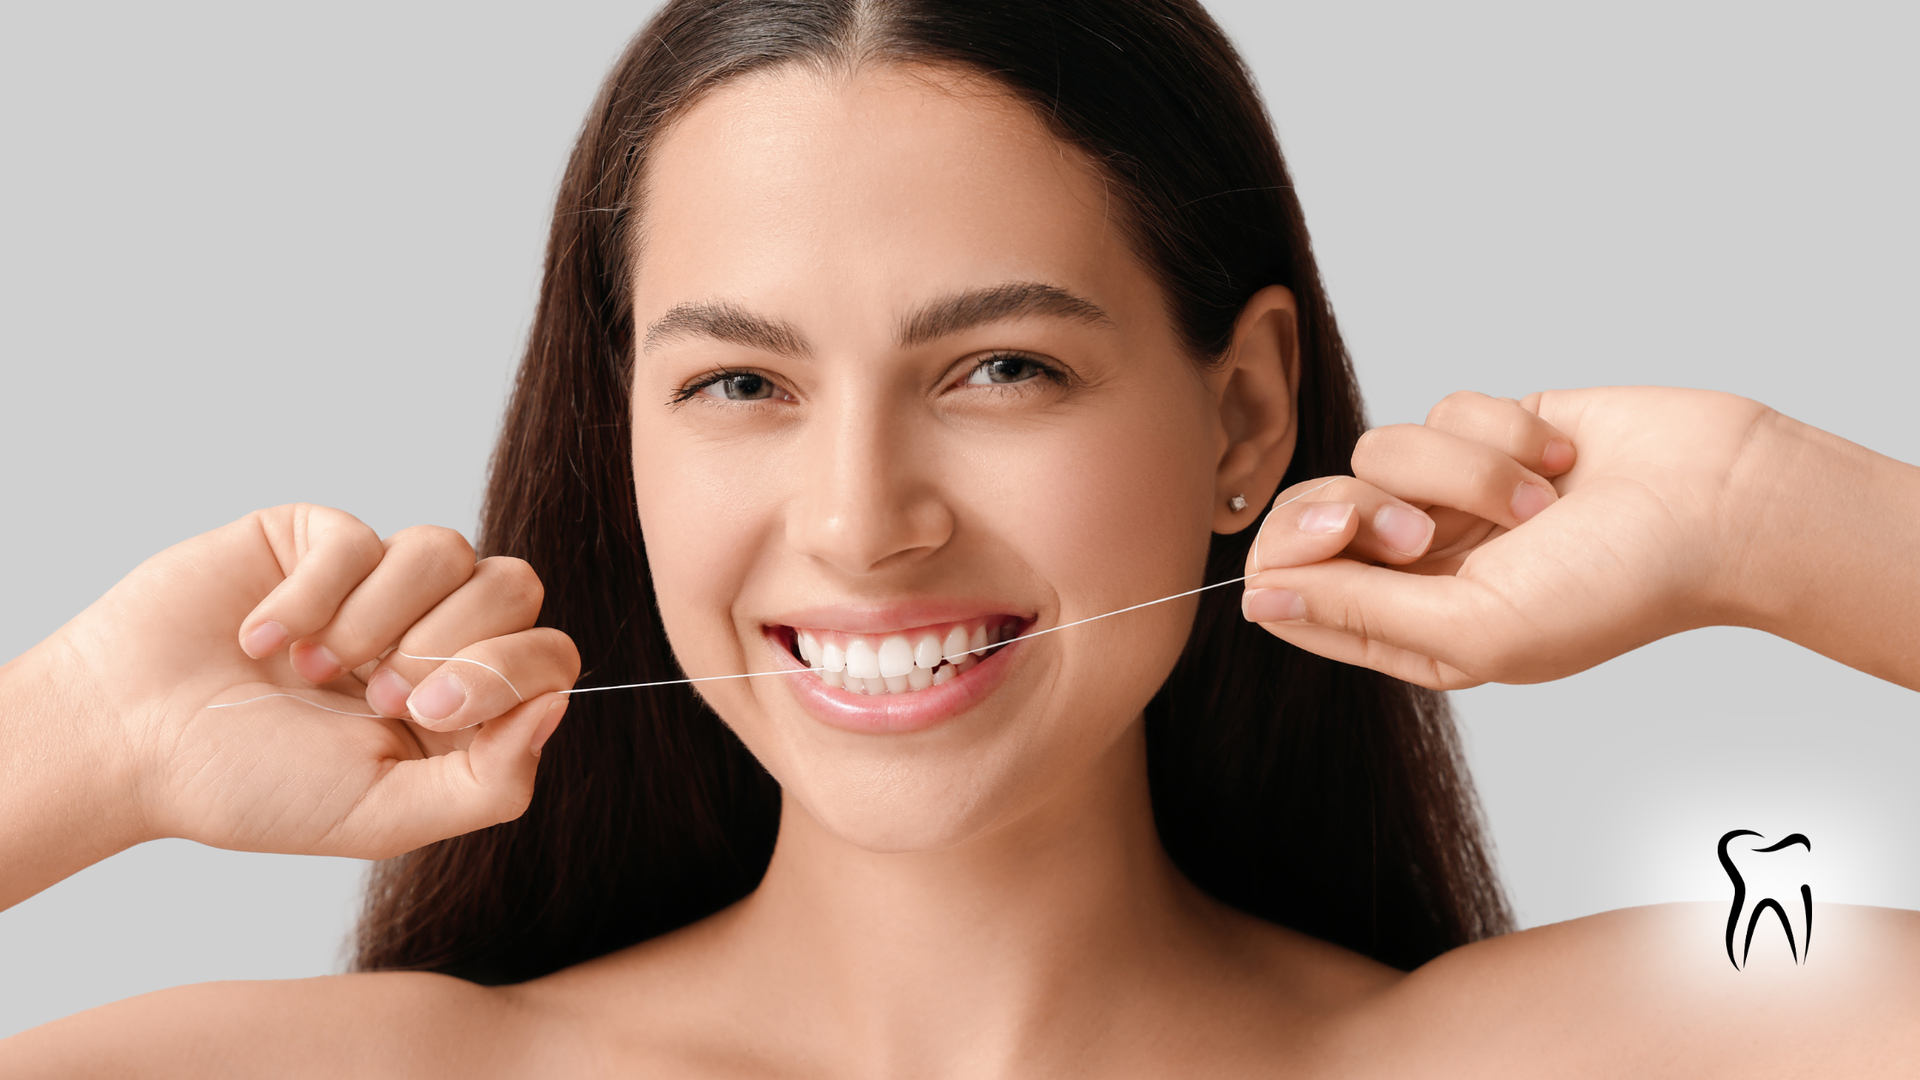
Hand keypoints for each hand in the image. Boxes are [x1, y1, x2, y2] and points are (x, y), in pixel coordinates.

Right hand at [44, 504, 578, 860]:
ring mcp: (380, 582)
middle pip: (517, 586)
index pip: (549, 656)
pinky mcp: (319, 540)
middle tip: (372, 694)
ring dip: (375, 618)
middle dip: (446, 642)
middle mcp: (433, 634)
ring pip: (447, 548)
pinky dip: (311, 594)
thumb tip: (557, 705)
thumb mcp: (383, 815)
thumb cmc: (250, 786)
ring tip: (310, 671)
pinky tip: (257, 636)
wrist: (127, 740)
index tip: (420, 710)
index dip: (505, 670)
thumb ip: (491, 780)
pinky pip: (360, 536)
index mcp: (463, 705)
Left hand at [1241, 388, 1773, 688]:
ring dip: (1463, 471)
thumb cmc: (1614, 586)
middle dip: (1362, 507)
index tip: (1346, 534)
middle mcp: (1420, 566)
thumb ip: (1357, 610)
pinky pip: (1440, 409)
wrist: (1721, 502)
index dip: (1294, 555)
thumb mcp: (1475, 627)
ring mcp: (1450, 497)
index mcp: (1408, 632)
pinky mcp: (1485, 435)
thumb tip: (1255, 597)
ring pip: (1380, 450)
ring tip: (1537, 503)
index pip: (1291, 589)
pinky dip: (1502, 432)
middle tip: (1422, 527)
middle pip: (1314, 512)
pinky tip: (1559, 461)